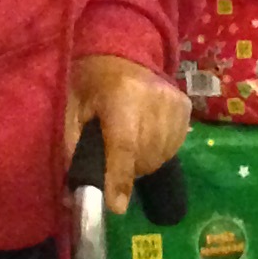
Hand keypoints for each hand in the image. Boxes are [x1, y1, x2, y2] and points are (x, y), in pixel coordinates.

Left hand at [67, 53, 188, 215]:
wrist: (122, 51)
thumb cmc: (90, 82)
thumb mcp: (71, 109)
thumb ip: (72, 149)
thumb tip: (72, 196)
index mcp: (121, 95)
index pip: (123, 144)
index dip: (119, 178)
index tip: (116, 207)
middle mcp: (154, 98)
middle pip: (144, 155)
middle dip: (127, 172)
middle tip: (112, 164)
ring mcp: (174, 102)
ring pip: (161, 156)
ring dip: (143, 164)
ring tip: (128, 149)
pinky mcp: (186, 107)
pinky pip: (174, 147)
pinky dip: (158, 153)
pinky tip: (145, 139)